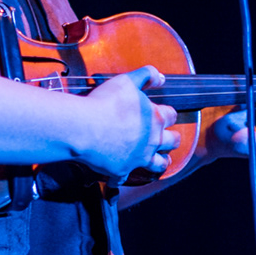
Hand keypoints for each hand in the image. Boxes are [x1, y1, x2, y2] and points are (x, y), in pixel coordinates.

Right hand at [82, 65, 178, 182]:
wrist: (84, 127)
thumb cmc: (105, 102)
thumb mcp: (127, 81)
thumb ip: (147, 75)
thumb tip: (161, 78)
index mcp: (155, 118)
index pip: (171, 115)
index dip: (169, 114)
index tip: (165, 114)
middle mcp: (151, 140)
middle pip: (171, 141)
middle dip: (171, 139)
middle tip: (169, 138)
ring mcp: (138, 158)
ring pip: (158, 164)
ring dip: (160, 162)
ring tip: (162, 161)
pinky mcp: (122, 170)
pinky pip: (123, 179)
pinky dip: (119, 179)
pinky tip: (116, 179)